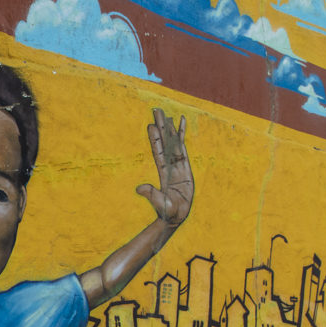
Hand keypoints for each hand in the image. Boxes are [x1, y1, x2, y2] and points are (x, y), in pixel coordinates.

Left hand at [137, 108, 192, 230]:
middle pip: (164, 142)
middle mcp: (168, 165)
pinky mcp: (185, 166)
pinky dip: (182, 135)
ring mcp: (177, 164)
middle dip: (161, 127)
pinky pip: (184, 147)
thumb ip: (151, 194)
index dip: (155, 139)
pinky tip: (182, 122)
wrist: (177, 215)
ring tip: (166, 114)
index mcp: (163, 172)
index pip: (158, 152)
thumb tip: (139, 188)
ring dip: (170, 129)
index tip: (151, 126)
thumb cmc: (168, 211)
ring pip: (173, 142)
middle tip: (156, 111)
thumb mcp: (159, 203)